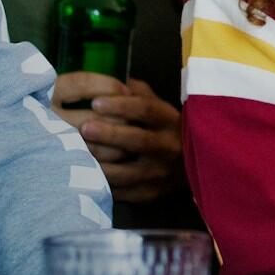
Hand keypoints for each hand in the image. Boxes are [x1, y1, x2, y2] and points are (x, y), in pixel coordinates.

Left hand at [55, 77, 182, 203]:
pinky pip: (124, 191)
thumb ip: (141, 94)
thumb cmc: (168, 131)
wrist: (194, 166)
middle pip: (138, 140)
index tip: (95, 102)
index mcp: (171, 122)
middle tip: (84, 128)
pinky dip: (105, 184)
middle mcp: (169, 147)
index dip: (121, 106)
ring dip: (103, 164)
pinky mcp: (151, 193)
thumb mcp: (161, 109)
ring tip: (80, 156)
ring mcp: (161, 173)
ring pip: (129, 170)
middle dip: (109, 134)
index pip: (147, 110)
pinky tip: (87, 176)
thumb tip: (120, 80)